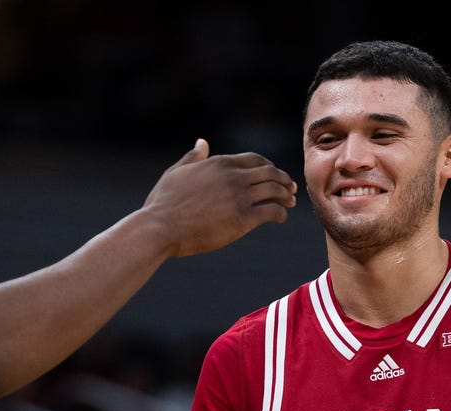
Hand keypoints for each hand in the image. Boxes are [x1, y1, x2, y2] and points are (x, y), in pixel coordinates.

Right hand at [142, 138, 296, 257]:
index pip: (254, 159)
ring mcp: (239, 196)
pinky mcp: (243, 218)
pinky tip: (281, 218)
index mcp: (218, 163)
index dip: (268, 165)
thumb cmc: (163, 203)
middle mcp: (233, 176)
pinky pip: (272, 211)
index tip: (274, 174)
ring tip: (291, 202)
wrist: (160, 228)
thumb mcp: (176, 173)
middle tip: (290, 188)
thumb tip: (201, 143)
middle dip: (283, 179)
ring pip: (275, 190)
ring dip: (286, 196)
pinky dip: (281, 213)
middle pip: (270, 172)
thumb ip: (192, 158)